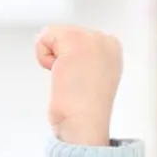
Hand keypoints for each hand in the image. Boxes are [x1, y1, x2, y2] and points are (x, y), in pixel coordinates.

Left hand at [36, 24, 121, 145]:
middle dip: (58, 56)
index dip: (65, 60)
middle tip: (71, 80)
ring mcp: (94, 39)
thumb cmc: (81, 109)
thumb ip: (76, 58)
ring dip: (51, 58)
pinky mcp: (77, 40)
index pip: (72, 38)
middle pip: (61, 33)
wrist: (84, 123)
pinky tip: (58, 72)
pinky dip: (44, 56)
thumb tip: (47, 43)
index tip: (78, 80)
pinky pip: (44, 36)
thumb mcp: (85, 76)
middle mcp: (106, 40)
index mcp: (112, 49)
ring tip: (67, 77)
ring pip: (52, 33)